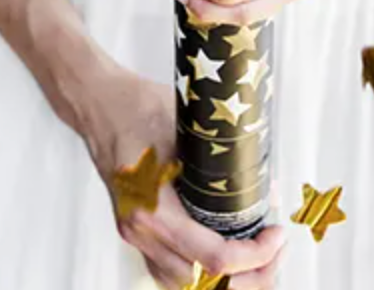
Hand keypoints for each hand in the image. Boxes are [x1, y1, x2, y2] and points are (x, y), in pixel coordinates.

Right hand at [83, 64, 283, 288]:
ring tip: (255, 256)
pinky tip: (220, 255)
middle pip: (201, 284)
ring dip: (222, 279)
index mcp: (152, 209)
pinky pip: (168, 269)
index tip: (276, 235)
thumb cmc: (134, 106)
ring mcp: (134, 232)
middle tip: (274, 251)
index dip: (254, 255)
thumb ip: (220, 158)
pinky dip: (198, 272)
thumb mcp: (186, 124)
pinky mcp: (134, 227)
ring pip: (182, 284)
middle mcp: (140, 230)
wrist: (97, 101)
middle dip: (247, 277)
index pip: (212, 257)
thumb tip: (264, 182)